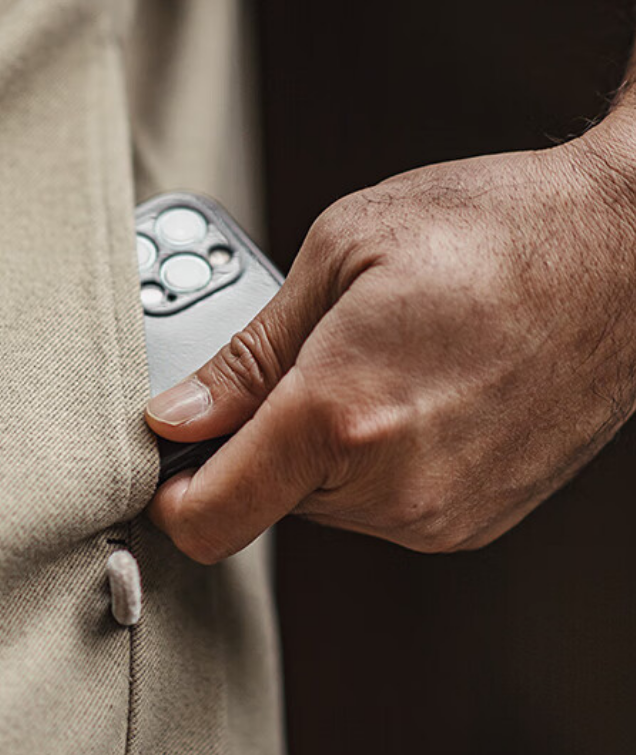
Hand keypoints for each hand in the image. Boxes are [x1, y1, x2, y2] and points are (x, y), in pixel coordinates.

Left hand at [144, 124, 635, 562]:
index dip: (170, 497)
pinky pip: (379, 506)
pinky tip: (414, 391)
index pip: (208, 518)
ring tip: (376, 362)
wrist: (627, 254)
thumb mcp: (339, 252)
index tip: (164, 462)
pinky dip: (372, 461)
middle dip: (257, 441)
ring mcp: (437, 514)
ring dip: (318, 449)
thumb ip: (245, 355)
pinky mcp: (471, 522)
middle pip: (261, 502)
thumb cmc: (496, 231)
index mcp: (341, 416)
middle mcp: (391, 487)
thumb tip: (178, 416)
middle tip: (304, 358)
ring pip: (321, 504)